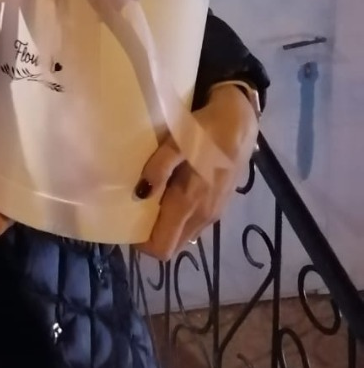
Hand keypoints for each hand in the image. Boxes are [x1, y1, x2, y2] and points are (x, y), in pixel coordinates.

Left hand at [134, 85, 258, 260]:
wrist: (241, 120)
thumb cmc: (206, 129)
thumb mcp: (178, 141)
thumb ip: (160, 167)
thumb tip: (140, 194)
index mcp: (189, 204)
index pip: (163, 247)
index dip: (142, 242)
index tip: (126, 222)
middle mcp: (203, 216)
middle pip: (172, 245)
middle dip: (151, 234)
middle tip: (134, 208)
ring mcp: (214, 212)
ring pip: (184, 235)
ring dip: (166, 225)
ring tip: (150, 198)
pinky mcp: (220, 204)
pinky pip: (194, 223)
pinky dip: (180, 216)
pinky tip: (171, 191)